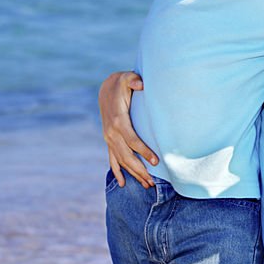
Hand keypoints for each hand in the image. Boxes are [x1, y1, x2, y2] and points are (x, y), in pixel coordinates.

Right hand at [99, 71, 156, 187]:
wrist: (107, 88)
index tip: (156, 161)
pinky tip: (123, 183)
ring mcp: (109, 138)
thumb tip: (141, 84)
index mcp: (118, 121)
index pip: (132, 140)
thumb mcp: (127, 78)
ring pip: (121, 161)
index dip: (143, 151)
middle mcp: (111, 133)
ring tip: (147, 185)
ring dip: (133, 173)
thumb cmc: (122, 84)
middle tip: (153, 182)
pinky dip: (117, 171)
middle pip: (126, 156)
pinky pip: (112, 159)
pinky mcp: (109, 140)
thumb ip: (134, 81)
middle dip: (140, 170)